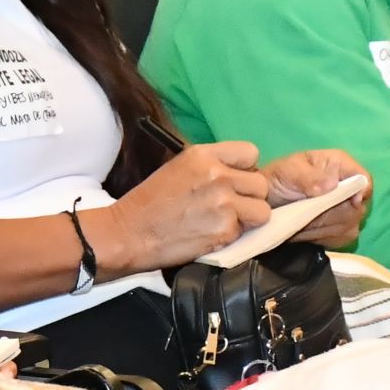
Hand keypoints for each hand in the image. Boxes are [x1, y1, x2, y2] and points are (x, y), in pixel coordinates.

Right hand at [101, 140, 273, 270]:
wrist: (127, 234)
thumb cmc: (149, 203)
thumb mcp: (178, 168)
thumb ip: (211, 166)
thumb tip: (241, 174)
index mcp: (203, 155)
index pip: (250, 153)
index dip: (245, 170)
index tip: (233, 181)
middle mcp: (217, 174)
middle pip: (261, 184)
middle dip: (249, 197)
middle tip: (228, 207)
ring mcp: (223, 203)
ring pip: (262, 210)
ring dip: (247, 219)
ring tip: (223, 222)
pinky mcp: (225, 230)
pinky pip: (246, 232)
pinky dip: (232, 237)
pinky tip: (210, 235)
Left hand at [264, 149, 369, 246]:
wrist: (266, 200)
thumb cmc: (278, 179)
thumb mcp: (287, 171)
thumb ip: (308, 177)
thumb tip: (331, 185)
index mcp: (340, 165)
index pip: (364, 180)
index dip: (358, 193)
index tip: (340, 203)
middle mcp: (348, 186)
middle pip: (357, 208)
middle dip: (331, 214)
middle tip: (305, 212)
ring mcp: (347, 208)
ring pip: (350, 226)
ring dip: (323, 228)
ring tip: (301, 220)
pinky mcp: (342, 229)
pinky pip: (343, 238)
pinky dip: (324, 237)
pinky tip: (307, 231)